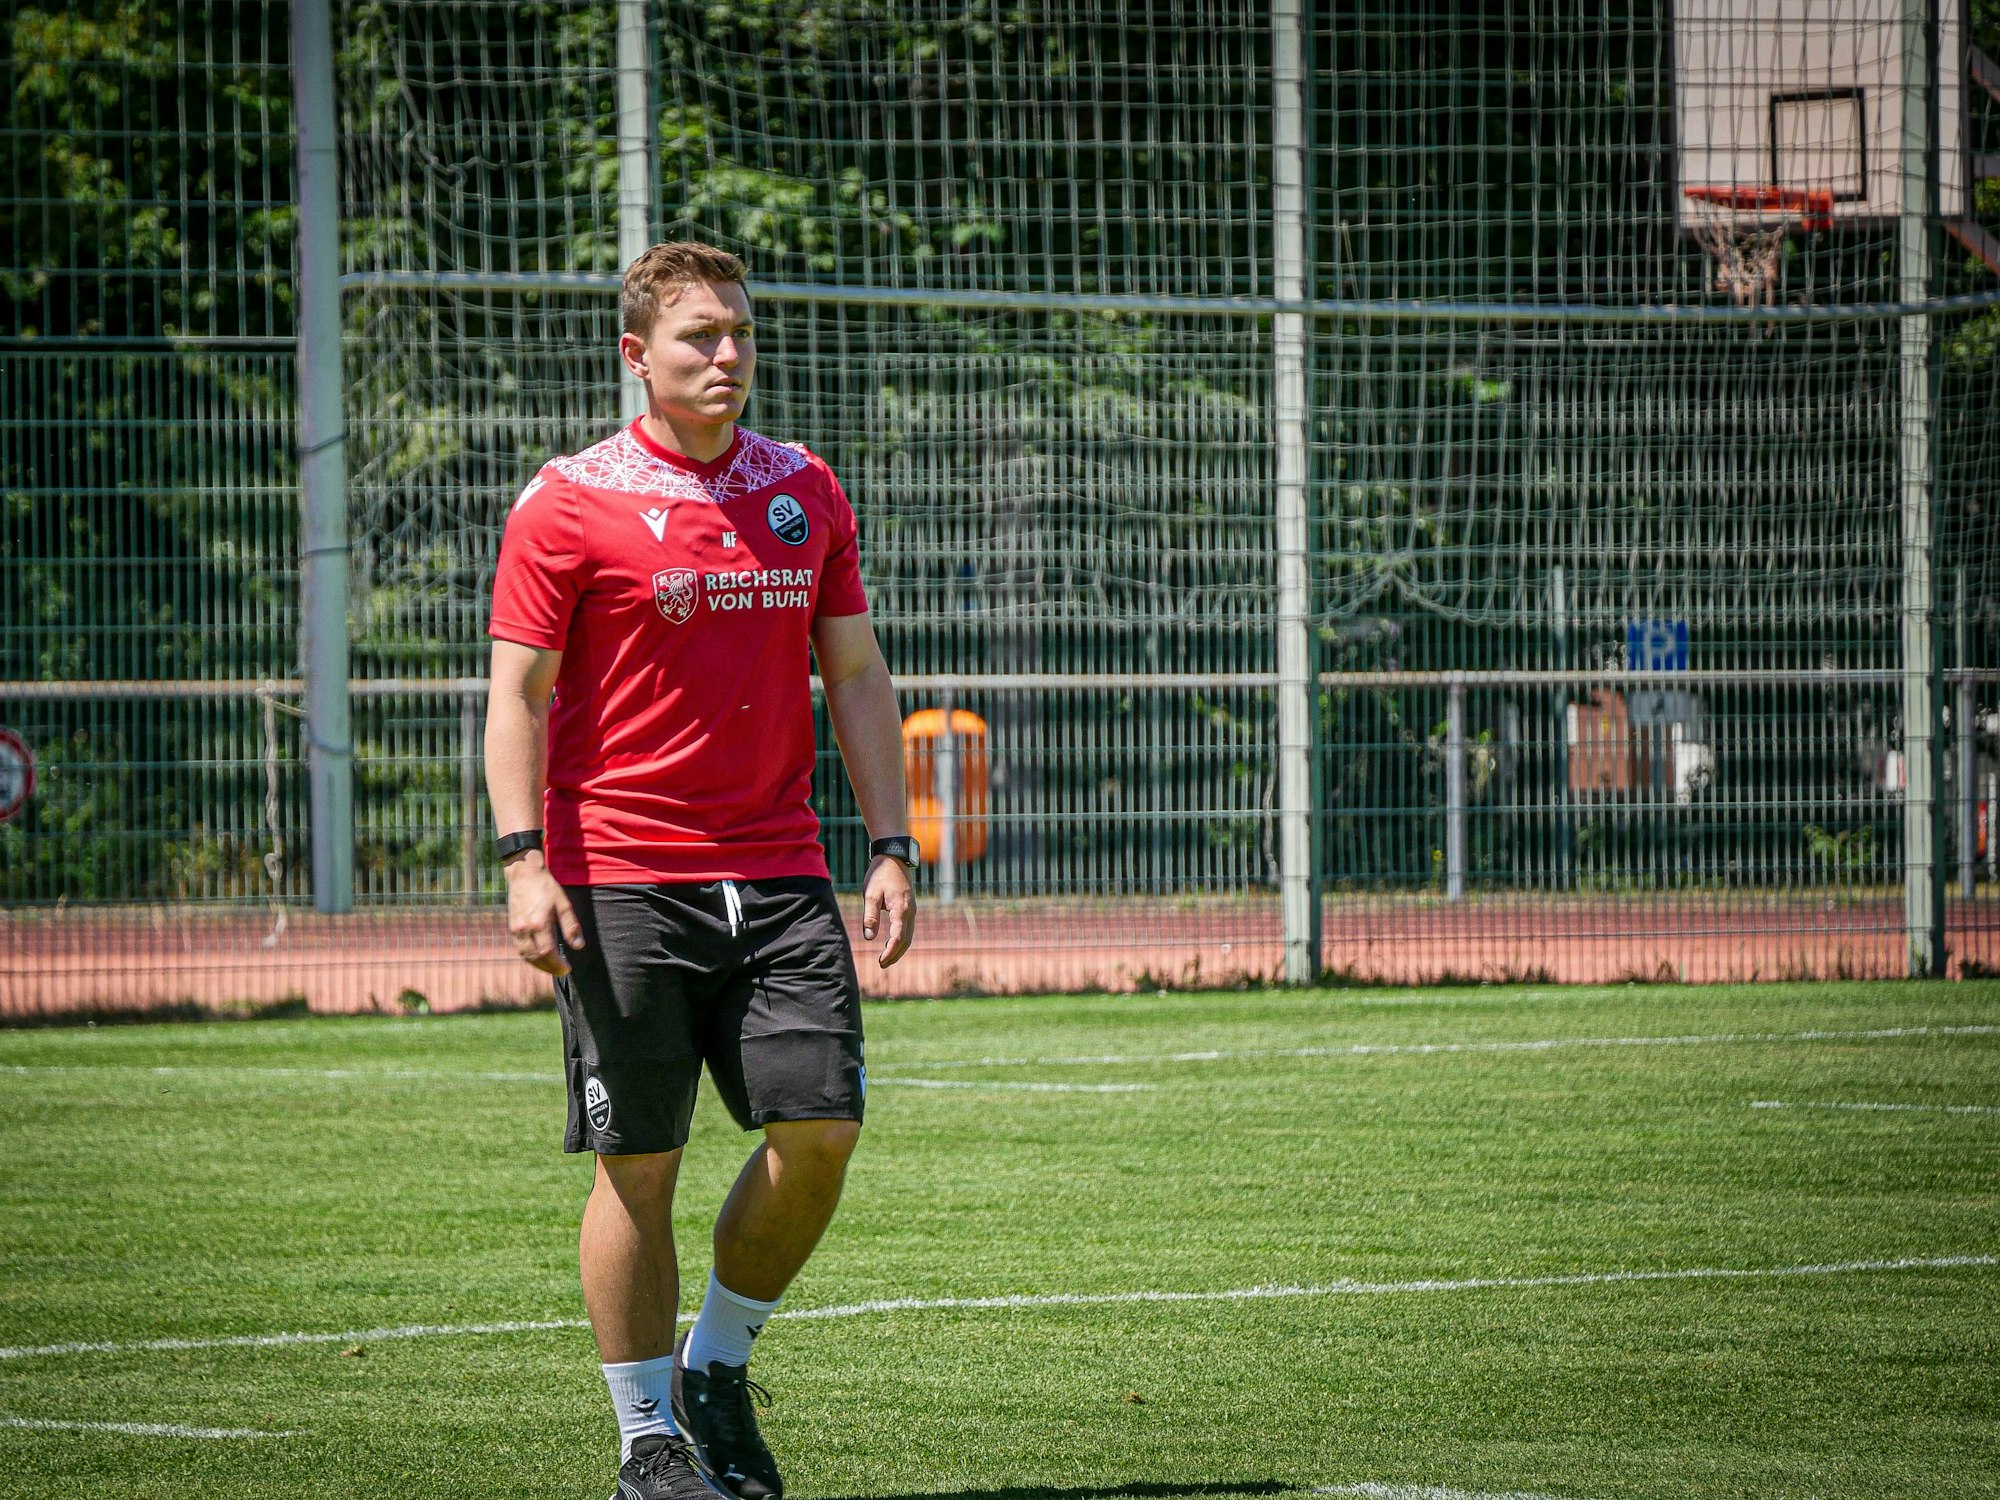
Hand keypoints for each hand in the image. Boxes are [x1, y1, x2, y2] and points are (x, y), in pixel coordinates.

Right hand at [504, 856, 583, 975]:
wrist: (524, 875)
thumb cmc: (546, 888)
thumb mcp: (564, 905)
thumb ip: (571, 926)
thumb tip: (578, 946)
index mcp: (539, 924)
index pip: (547, 953)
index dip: (557, 965)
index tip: (567, 969)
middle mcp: (524, 929)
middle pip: (536, 958)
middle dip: (549, 968)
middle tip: (561, 971)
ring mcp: (515, 930)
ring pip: (526, 956)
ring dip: (539, 966)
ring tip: (552, 967)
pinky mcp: (512, 928)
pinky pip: (520, 949)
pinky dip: (530, 958)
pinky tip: (539, 958)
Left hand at [861, 855, 914, 967]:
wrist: (893, 857)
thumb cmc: (880, 875)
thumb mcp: (871, 895)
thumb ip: (870, 916)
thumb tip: (869, 938)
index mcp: (901, 909)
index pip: (898, 937)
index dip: (890, 952)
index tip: (880, 961)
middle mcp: (910, 911)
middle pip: (906, 940)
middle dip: (895, 955)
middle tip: (882, 965)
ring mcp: (912, 909)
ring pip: (909, 936)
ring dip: (899, 949)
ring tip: (886, 959)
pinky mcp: (910, 907)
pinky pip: (908, 929)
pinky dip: (902, 940)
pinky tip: (892, 944)